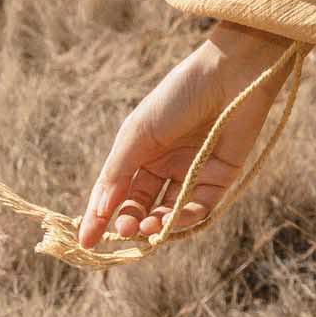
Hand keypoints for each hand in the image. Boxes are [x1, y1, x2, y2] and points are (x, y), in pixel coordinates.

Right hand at [77, 24, 293, 251]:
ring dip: (157, 225)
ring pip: (170, 213)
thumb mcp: (138, 133)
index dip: (101, 216)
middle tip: (124, 230)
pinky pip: (200, 207)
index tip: (86, 241)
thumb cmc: (178, 97)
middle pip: (142, 206)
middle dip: (131, 222)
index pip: (118, 192)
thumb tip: (98, 211)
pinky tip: (173, 218)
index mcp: (142, 152)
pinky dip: (185, 218)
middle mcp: (166, 165)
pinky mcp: (221, 178)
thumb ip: (118, 173)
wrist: (228, 75)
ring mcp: (193, 173)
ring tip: (148, 227)